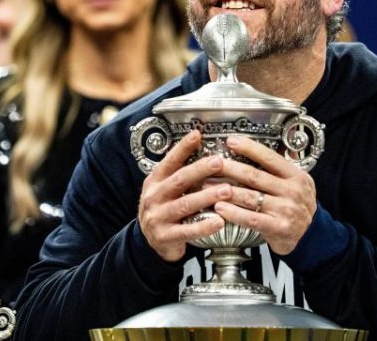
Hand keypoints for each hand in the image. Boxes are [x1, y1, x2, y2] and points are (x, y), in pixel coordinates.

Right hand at [138, 130, 231, 261]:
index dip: (183, 148)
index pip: (169, 161)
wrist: (149, 242)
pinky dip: (204, 226)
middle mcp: (154, 197)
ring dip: (207, 196)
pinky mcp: (165, 237)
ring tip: (226, 190)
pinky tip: (219, 221)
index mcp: (155, 181)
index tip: (197, 135)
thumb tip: (202, 149)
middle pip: (179, 180)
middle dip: (200, 170)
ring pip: (185, 204)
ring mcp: (158, 217)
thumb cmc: (164, 210)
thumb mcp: (165, 189)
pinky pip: (187, 231)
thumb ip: (179, 173)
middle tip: (220, 162)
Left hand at [212, 135, 316, 254]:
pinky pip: (250, 218)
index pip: (269, 158)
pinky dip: (233, 212)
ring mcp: (286, 210)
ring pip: (249, 197)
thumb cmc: (297, 204)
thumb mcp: (298, 181)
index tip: (231, 141)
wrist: (311, 234)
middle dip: (230, 168)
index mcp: (296, 175)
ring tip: (207, 186)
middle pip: (254, 176)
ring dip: (225, 191)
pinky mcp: (277, 227)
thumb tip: (260, 144)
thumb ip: (280, 166)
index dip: (249, 148)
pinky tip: (219, 208)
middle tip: (212, 163)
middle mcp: (292, 191)